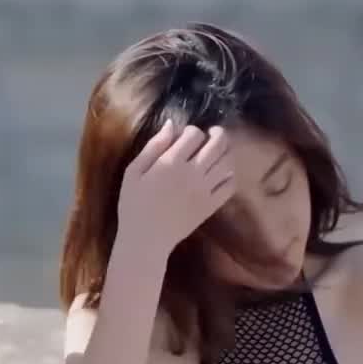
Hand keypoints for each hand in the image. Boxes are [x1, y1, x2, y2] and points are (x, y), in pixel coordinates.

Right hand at [115, 120, 235, 259]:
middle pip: (217, 144)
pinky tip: (221, 174)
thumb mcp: (133, 172)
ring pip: (227, 162)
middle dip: (218, 134)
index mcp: (172, 162)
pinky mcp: (211, 205)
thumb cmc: (134, 204)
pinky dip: (229, 176)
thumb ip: (152, 147)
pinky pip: (230, 185)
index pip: (194, 134)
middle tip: (213, 133)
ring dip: (226, 152)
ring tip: (218, 152)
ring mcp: (205, 189)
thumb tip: (171, 125)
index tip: (185, 136)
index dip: (192, 130)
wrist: (146, 238)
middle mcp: (193, 172)